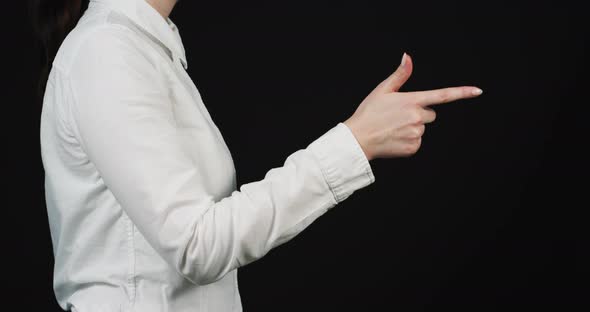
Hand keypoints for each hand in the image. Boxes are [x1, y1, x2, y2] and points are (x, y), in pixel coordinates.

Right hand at [344, 53, 482, 160]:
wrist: (358, 139)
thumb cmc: (368, 113)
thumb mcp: (383, 90)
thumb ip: (400, 74)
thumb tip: (407, 57)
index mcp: (412, 100)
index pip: (443, 95)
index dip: (462, 92)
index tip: (478, 91)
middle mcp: (417, 117)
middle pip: (430, 114)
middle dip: (418, 113)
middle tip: (398, 116)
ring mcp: (417, 133)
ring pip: (422, 128)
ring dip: (412, 127)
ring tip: (393, 128)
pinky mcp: (413, 147)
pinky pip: (417, 142)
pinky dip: (408, 140)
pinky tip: (394, 138)